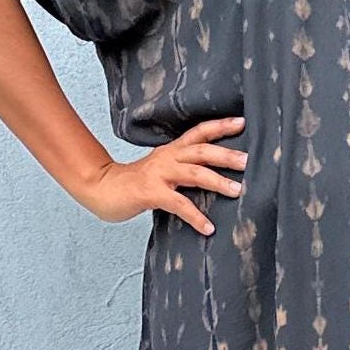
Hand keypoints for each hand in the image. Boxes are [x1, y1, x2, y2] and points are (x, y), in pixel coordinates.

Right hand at [69, 114, 247, 235]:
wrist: (101, 189)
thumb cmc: (134, 183)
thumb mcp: (161, 169)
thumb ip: (183, 168)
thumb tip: (214, 175)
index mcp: (171, 150)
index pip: (199, 132)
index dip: (220, 126)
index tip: (242, 122)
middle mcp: (167, 158)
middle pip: (201, 150)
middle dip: (225, 154)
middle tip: (248, 160)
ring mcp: (159, 174)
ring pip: (194, 173)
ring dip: (217, 181)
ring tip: (237, 191)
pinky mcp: (150, 193)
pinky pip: (178, 204)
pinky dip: (195, 217)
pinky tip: (208, 227)